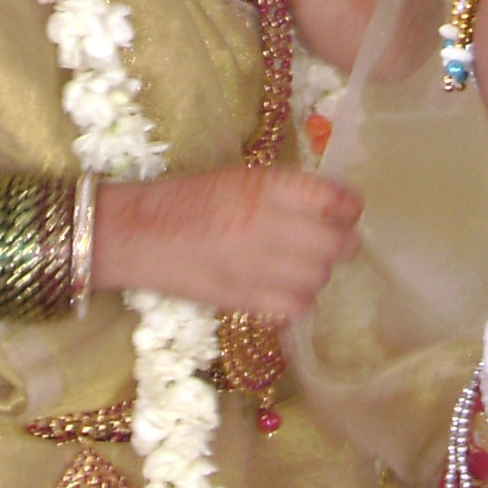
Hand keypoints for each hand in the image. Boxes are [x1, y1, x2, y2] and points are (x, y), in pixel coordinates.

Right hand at [97, 165, 361, 319]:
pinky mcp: (241, 298)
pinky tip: (284, 290)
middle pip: (336, 244)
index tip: (346, 212)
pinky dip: (297, 301)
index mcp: (266, 187)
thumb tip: (332, 209)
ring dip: (318, 273)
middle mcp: (267, 224)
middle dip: (342, 244)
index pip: (335, 200)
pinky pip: (294, 308)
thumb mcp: (241, 179)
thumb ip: (286, 192)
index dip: (349, 209)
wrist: (138, 232)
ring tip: (301, 266)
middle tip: (332, 243)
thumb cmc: (190, 199)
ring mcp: (255, 265)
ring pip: (319, 279)